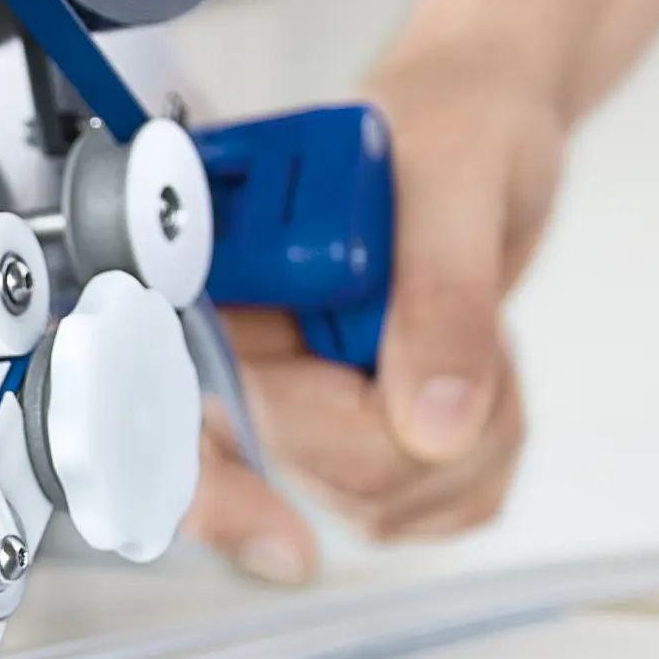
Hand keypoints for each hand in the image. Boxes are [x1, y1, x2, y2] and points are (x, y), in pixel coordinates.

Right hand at [184, 41, 567, 582]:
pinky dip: (480, 468)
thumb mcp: (458, 178)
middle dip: (420, 426)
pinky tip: (478, 387)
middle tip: (469, 345)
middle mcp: (243, 346)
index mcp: (224, 274)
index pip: (168, 405)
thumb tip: (433, 420)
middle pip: (307, 465)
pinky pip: (420, 512)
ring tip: (480, 346)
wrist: (490, 125)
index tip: (284, 541)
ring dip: (468, 446)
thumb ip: (441, 294)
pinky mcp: (353, 437)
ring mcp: (296, 400)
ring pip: (372, 502)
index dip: (210, 490)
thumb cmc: (452, 117)